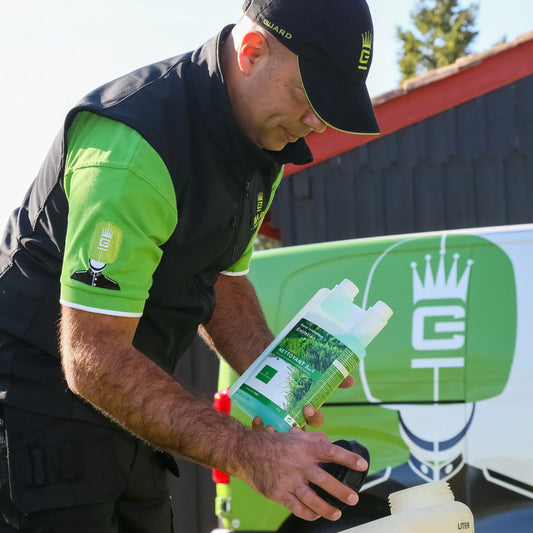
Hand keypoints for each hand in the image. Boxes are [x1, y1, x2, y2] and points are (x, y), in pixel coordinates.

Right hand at [238, 428, 366, 521]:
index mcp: (304, 447)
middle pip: (325, 480)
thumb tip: (330, 443)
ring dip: (327, 508)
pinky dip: (309, 513)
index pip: (331, 451)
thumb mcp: (295, 435)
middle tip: (353, 498)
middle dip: (341, 491)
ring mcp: (289, 480)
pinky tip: (316, 515)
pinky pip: (297, 507)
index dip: (348, 458)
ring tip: (337, 512)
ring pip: (312, 499)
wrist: (247, 452)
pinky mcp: (279, 493)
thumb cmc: (273, 443)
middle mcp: (298, 463)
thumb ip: (314, 439)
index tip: (362, 465)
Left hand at [251, 374, 354, 430]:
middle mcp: (293, 418)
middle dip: (296, 430)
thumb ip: (332, 378)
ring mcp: (278, 420)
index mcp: (306, 410)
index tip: (308, 407)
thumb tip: (351, 380)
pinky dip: (258, 426)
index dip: (313, 417)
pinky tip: (258, 418)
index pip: (315, 421)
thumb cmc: (293, 374)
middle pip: (298, 432)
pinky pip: (261, 430)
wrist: (267, 364)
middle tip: (291, 423)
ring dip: (276, 433)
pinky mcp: (263, 420)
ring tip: (271, 425)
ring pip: (279, 434)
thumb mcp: (313, 374)